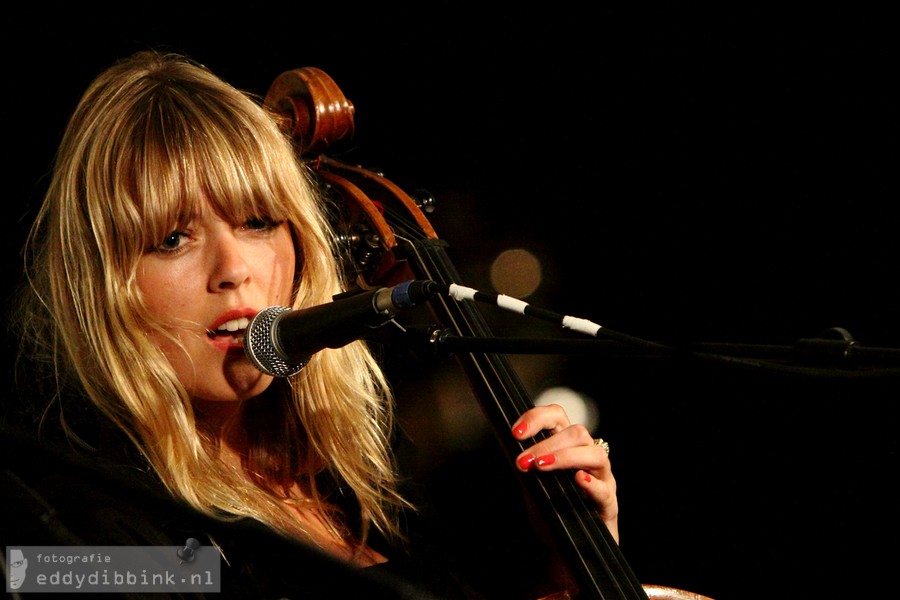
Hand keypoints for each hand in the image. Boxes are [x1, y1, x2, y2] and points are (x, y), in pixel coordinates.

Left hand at [511, 403, 618, 542]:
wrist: (565, 549)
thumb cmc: (551, 512)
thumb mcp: (532, 484)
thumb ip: (527, 465)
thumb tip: (509, 446)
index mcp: (568, 447)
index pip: (557, 417)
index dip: (537, 418)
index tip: (516, 433)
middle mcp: (588, 457)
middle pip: (577, 432)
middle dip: (547, 443)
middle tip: (524, 460)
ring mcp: (602, 479)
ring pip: (595, 455)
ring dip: (565, 457)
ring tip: (541, 466)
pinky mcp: (609, 504)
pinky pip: (605, 490)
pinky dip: (591, 484)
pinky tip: (578, 481)